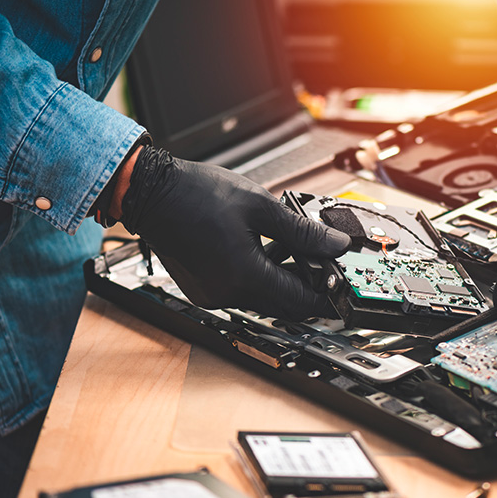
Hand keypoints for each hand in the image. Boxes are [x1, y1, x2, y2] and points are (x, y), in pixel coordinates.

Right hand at [118, 146, 350, 318]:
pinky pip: (244, 292)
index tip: (344, 292)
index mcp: (244, 276)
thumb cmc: (196, 194)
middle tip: (327, 269)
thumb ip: (303, 231)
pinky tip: (271, 251)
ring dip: (285, 281)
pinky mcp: (204, 289)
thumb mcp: (261, 207)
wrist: (151, 193)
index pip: (300, 300)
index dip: (328, 297)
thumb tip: (336, 244)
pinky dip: (262, 278)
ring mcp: (213, 294)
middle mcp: (227, 293)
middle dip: (309, 289)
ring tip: (300, 252)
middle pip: (284, 305)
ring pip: (264, 299)